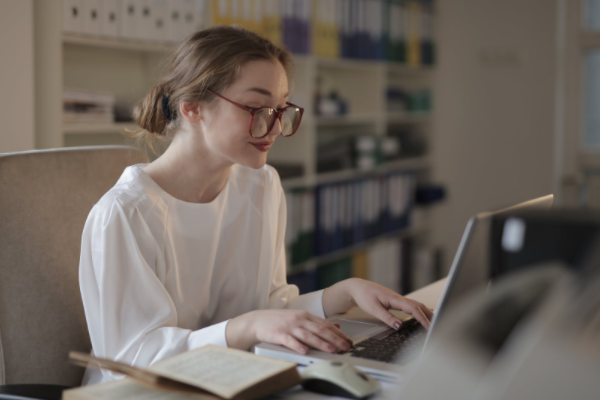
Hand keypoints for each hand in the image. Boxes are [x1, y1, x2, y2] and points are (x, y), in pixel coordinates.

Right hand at [226, 309, 352, 353]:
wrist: (257, 321)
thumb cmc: (280, 321)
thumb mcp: (300, 318)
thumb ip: (317, 322)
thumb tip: (337, 325)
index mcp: (305, 315)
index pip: (325, 324)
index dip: (338, 333)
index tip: (348, 340)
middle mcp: (299, 320)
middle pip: (320, 330)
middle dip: (335, 339)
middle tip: (345, 346)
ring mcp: (289, 327)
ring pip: (308, 335)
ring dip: (321, 343)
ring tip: (331, 350)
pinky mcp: (279, 334)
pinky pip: (290, 341)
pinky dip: (298, 346)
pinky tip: (304, 351)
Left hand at [323, 278, 433, 329]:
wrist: (357, 287)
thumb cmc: (364, 296)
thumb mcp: (374, 309)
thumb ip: (387, 318)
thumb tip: (400, 326)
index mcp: (395, 299)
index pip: (413, 309)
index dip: (423, 319)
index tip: (430, 328)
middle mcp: (398, 297)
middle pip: (419, 306)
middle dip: (430, 315)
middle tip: (439, 325)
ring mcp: (397, 298)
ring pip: (415, 305)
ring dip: (426, 312)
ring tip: (435, 321)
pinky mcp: (394, 300)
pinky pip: (410, 305)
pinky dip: (419, 310)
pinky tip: (421, 315)